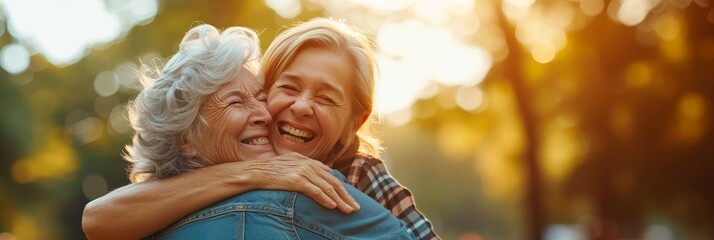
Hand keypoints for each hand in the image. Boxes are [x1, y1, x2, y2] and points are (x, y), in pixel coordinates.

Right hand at [242, 152, 359, 213]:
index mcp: (310, 162)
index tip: (350, 199)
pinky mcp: (297, 180)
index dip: (343, 189)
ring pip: (327, 188)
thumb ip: (309, 164)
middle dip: (346, 197)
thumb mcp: (293, 161)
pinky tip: (332, 207)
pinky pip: (315, 191)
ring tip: (348, 211)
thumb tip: (327, 170)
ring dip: (340, 201)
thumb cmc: (272, 169)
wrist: (256, 170)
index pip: (331, 177)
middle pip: (333, 183)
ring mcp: (304, 172)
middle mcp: (309, 165)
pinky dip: (325, 199)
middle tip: (356, 208)